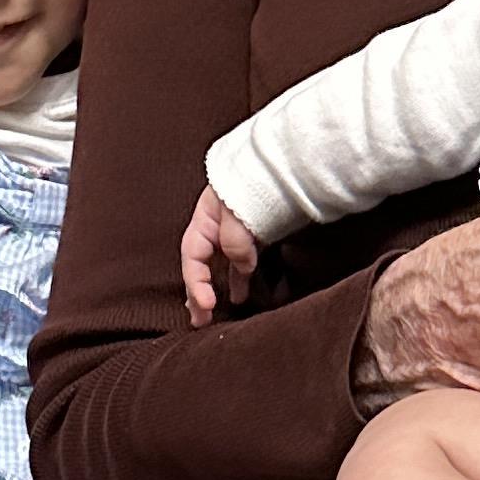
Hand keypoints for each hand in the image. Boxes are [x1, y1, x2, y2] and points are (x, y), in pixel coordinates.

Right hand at [180, 184, 260, 322]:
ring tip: (215, 314)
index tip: (207, 303)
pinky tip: (242, 293)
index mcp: (205, 216)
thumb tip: (243, 267)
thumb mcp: (241, 211)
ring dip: (216, 289)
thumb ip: (236, 241)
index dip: (195, 281)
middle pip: (200, 263)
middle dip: (198, 293)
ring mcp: (234, 230)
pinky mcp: (254, 234)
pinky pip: (239, 261)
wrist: (288, 158)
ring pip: (219, 265)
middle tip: (201, 320)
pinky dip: (238, 278)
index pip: (192, 254)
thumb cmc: (259, 178)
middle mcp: (215, 224)